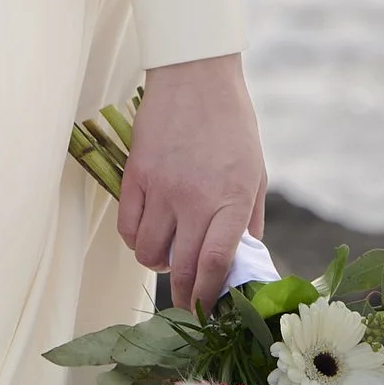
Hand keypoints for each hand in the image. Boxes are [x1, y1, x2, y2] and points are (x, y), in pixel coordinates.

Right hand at [116, 55, 267, 313]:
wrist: (194, 75)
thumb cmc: (231, 124)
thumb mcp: (255, 172)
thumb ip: (248, 220)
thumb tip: (243, 262)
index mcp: (232, 197)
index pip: (216, 262)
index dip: (209, 294)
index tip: (207, 309)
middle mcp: (195, 197)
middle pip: (180, 267)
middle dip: (183, 294)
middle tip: (185, 301)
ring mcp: (161, 187)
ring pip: (148, 253)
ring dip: (158, 263)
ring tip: (168, 254)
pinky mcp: (136, 175)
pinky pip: (128, 228)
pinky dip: (137, 240)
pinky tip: (149, 232)